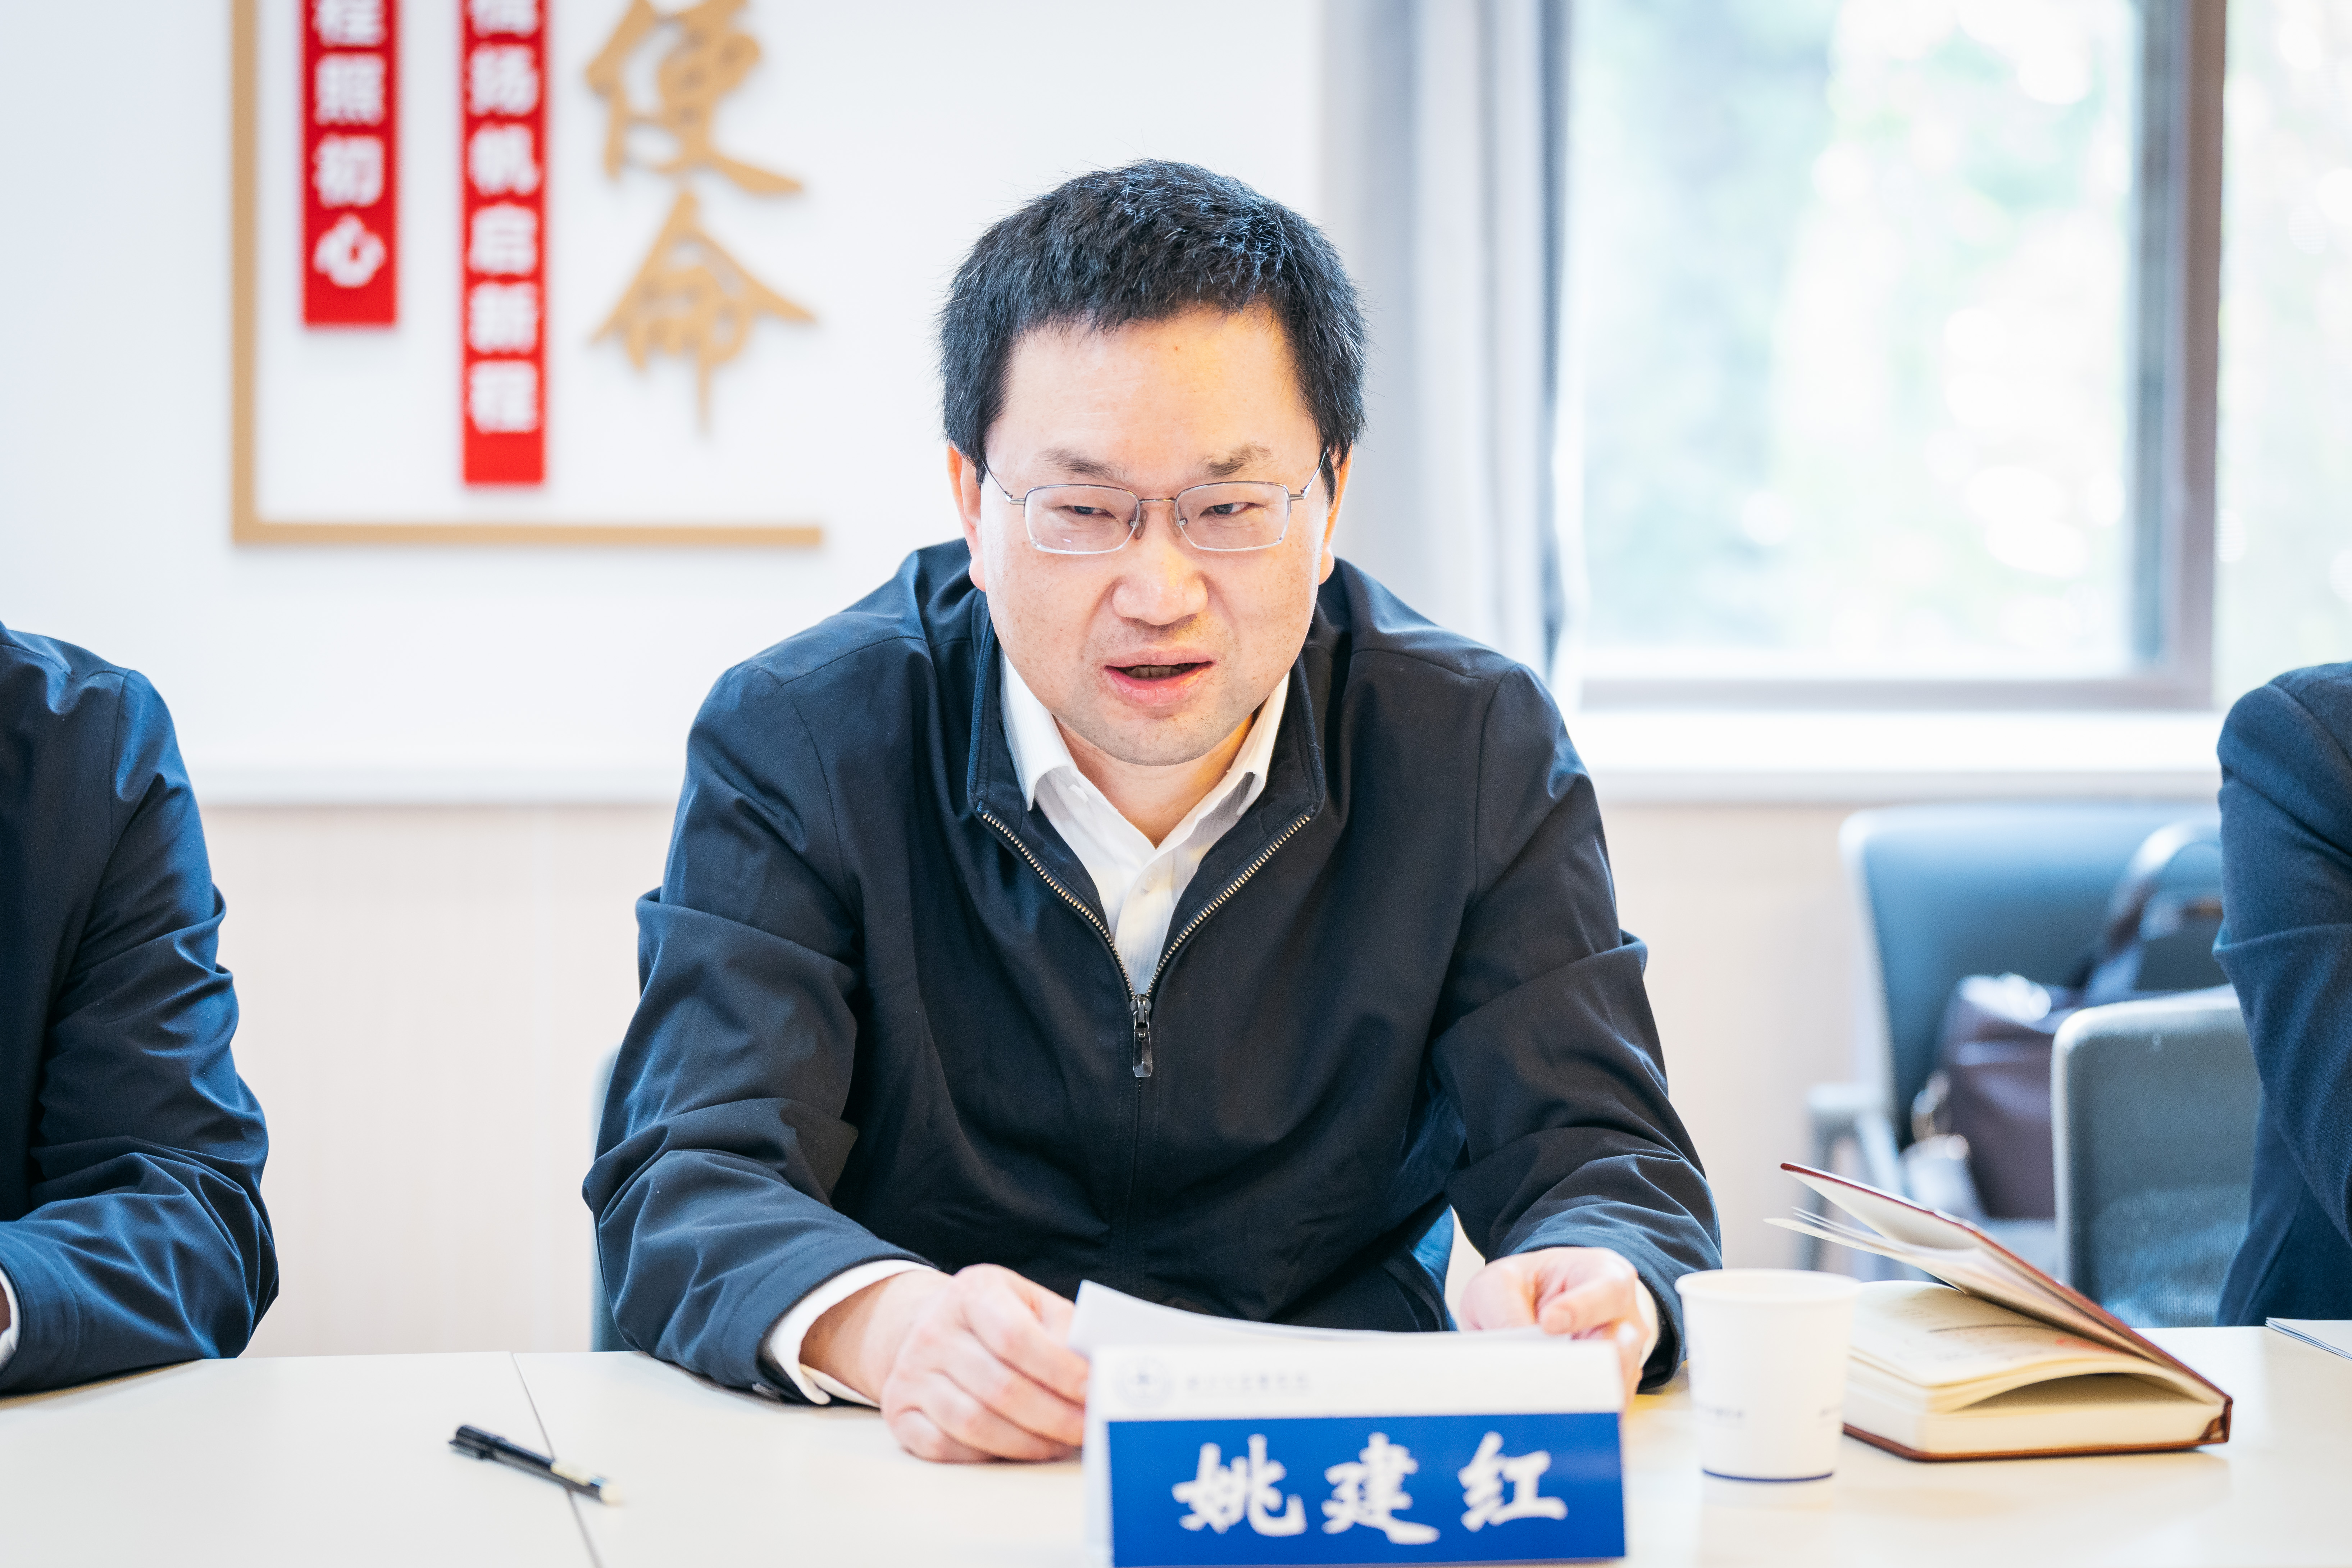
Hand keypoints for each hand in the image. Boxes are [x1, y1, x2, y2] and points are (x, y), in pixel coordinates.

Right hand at [800, 1263, 1088, 1463]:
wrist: (933, 1325)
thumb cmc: (997, 1318)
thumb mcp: (1032, 1304)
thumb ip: (1065, 1330)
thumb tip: (1096, 1370)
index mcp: (972, 1293)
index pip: (1016, 1337)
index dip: (1060, 1370)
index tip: (1093, 1391)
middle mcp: (933, 1330)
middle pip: (1000, 1387)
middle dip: (1053, 1417)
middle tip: (1086, 1429)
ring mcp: (910, 1372)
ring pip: (973, 1423)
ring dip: (1026, 1443)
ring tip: (1059, 1443)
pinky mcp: (898, 1410)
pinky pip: (944, 1447)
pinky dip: (986, 1456)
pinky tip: (1017, 1450)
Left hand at [1455, 1246, 1658, 1399]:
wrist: (1529, 1306)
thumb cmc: (1524, 1288)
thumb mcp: (1501, 1282)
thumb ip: (1504, 1308)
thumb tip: (1518, 1354)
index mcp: (1605, 1276)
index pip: (1606, 1292)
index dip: (1580, 1309)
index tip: (1549, 1323)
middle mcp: (1624, 1318)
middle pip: (1620, 1348)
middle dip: (1585, 1367)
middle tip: (1548, 1380)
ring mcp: (1623, 1358)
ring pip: (1614, 1386)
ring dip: (1579, 1398)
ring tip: (1543, 1408)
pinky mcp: (1611, 1390)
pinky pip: (1602, 1409)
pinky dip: (1578, 1416)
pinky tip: (1549, 1421)